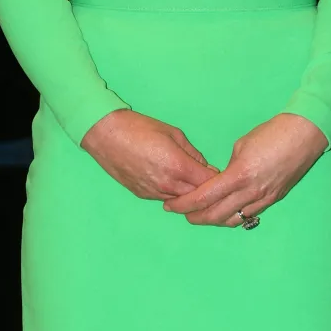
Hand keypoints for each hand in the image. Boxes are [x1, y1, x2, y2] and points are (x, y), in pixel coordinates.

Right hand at [80, 108, 218, 199]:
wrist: (107, 136)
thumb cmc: (141, 128)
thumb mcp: (174, 134)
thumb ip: (192, 153)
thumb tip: (206, 167)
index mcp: (178, 167)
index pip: (208, 183)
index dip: (218, 180)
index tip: (223, 174)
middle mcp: (167, 185)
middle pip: (196, 197)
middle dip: (206, 190)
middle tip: (212, 180)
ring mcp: (153, 193)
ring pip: (181, 201)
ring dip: (190, 194)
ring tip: (194, 181)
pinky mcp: (142, 195)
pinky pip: (165, 198)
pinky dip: (174, 193)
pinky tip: (175, 182)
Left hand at [162, 113, 328, 227]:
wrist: (305, 134)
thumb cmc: (273, 132)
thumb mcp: (242, 144)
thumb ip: (229, 166)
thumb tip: (221, 178)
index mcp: (239, 175)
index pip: (204, 198)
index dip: (184, 204)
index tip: (171, 205)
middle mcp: (250, 192)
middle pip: (214, 215)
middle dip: (194, 216)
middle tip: (180, 212)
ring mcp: (263, 199)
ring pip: (231, 220)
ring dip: (212, 220)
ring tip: (200, 214)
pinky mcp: (273, 200)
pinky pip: (247, 215)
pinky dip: (231, 216)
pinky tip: (224, 211)